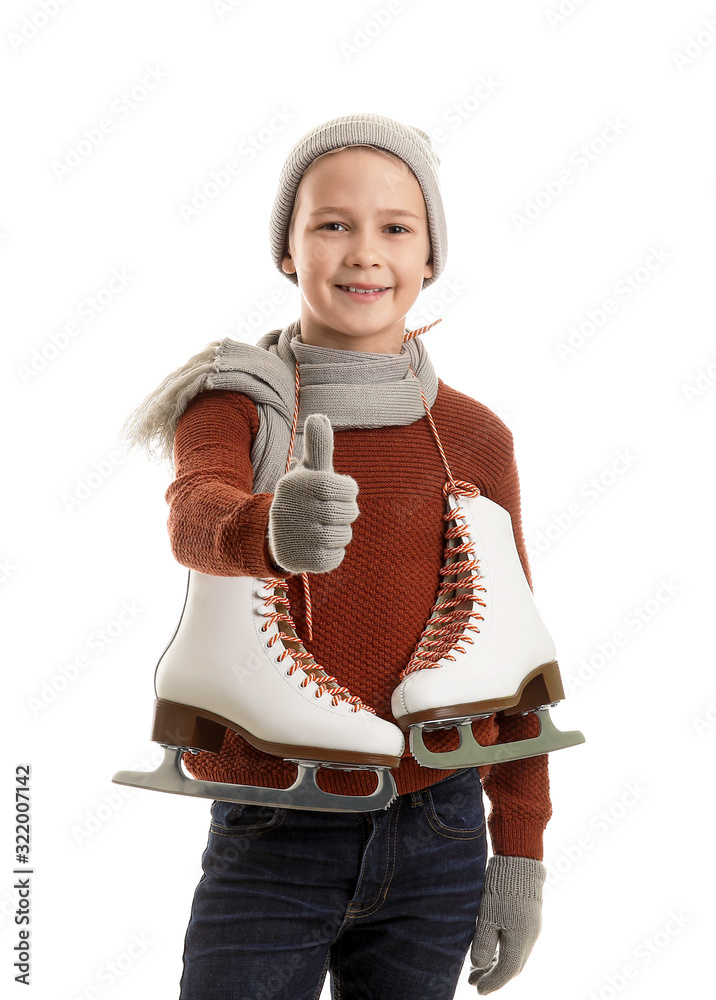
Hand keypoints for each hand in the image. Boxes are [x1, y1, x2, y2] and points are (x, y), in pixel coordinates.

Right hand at [267, 413, 359, 574]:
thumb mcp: (310, 472)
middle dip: (346, 513)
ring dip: (340, 532)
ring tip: (323, 527)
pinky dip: (333, 553)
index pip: (346, 488)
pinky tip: (318, 545)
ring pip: (343, 535)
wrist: (277, 534)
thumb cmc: (303, 497)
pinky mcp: (300, 561)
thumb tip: (318, 416)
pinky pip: (335, 558)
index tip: (339, 492)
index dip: (347, 491)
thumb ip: (319, 447)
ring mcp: (295, 536)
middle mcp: (291, 509)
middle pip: (347, 513)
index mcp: (297, 484)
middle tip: (331, 512)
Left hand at [469, 855, 545, 993]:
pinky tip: (491, 949)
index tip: (477, 989)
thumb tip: (479, 966)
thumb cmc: (500, 889)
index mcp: (520, 940)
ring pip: (515, 955)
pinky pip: (518, 944)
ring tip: (478, 968)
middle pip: (512, 966)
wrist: (519, 863)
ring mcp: (532, 928)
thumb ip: (483, 944)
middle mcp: (529, 938)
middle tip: (474, 981)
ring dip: (497, 964)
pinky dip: (504, 951)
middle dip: (493, 976)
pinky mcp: (530, 918)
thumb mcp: (486, 916)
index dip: (492, 982)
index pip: (506, 971)